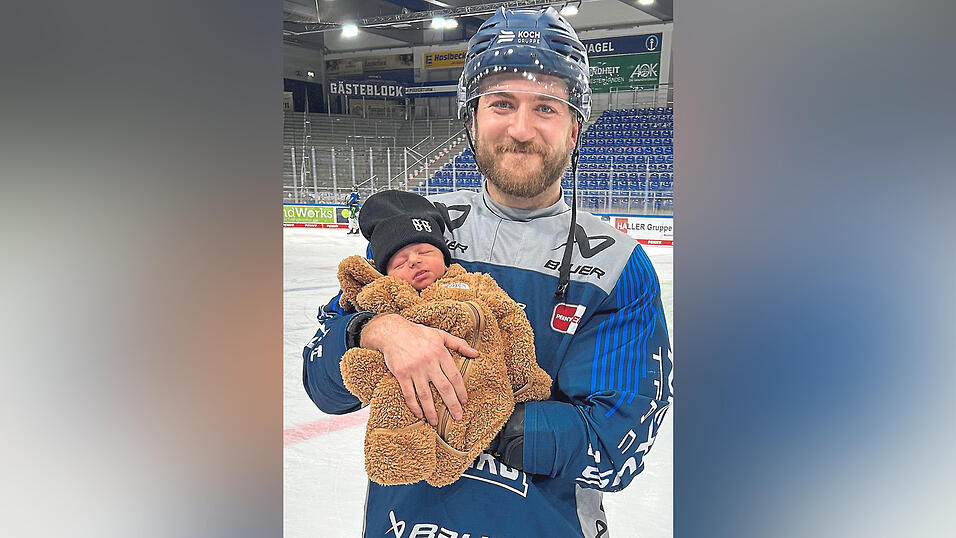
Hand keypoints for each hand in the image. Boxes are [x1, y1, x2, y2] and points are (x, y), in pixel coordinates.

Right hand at [360, 314, 475, 425]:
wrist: (392, 332)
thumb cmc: (417, 333)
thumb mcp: (440, 335)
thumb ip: (458, 344)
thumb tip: (475, 354)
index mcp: (440, 352)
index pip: (454, 376)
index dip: (461, 391)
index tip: (464, 401)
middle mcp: (428, 362)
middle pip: (443, 388)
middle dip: (452, 404)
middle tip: (457, 417)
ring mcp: (414, 369)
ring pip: (425, 395)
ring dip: (431, 411)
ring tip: (436, 422)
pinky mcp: (401, 374)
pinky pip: (409, 394)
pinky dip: (414, 406)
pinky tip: (419, 415)